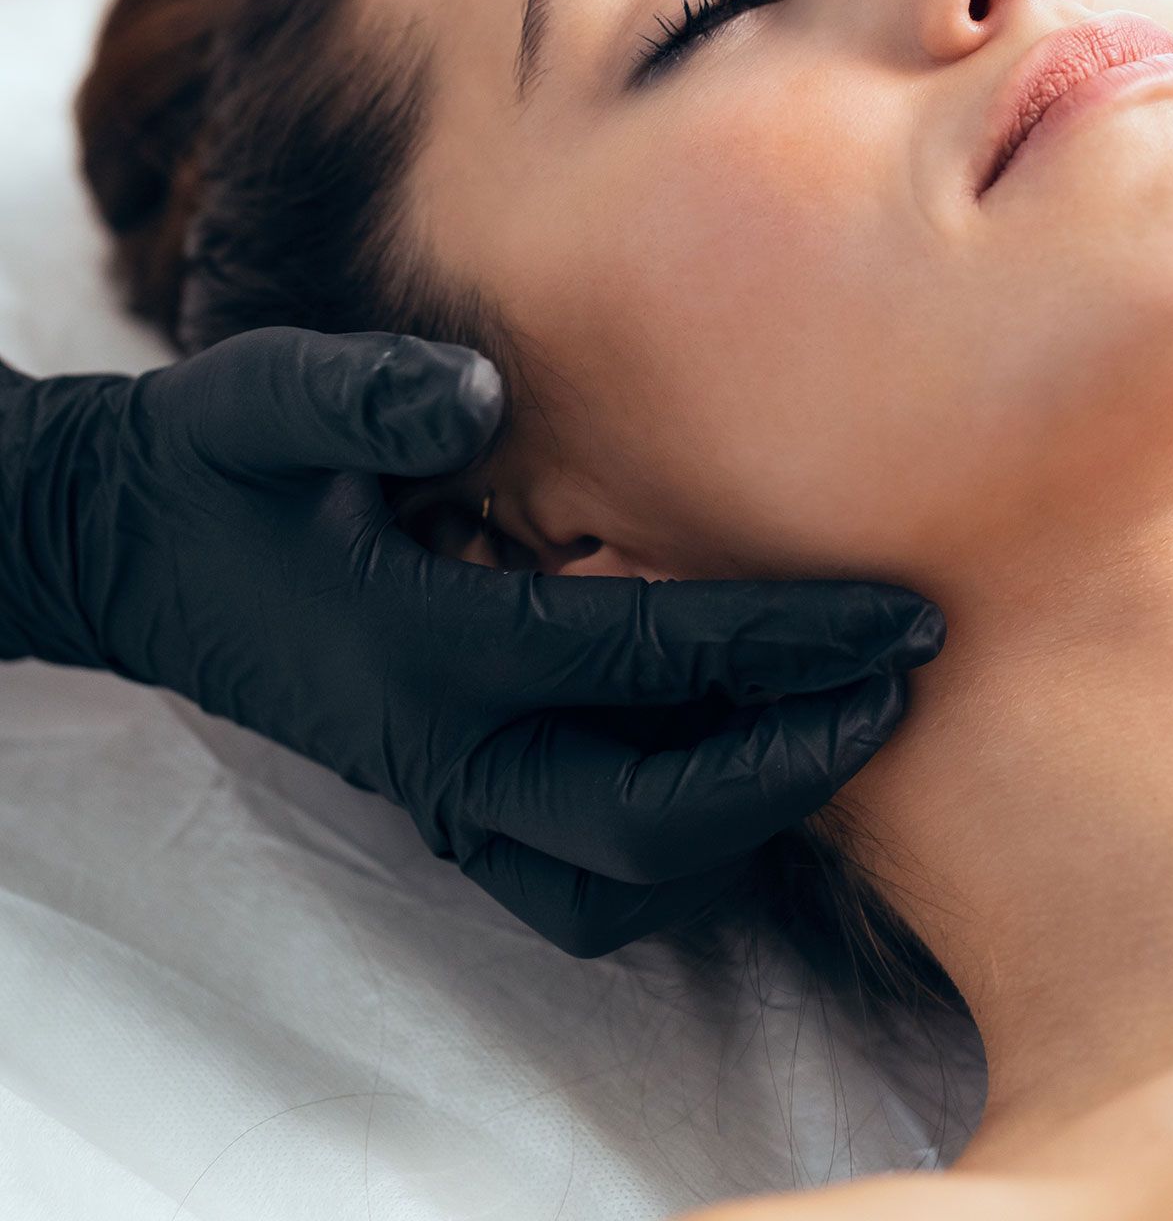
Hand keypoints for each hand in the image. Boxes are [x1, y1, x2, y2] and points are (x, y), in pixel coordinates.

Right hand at [0, 327, 943, 955]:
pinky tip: (746, 770)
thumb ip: (359, 394)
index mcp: (421, 644)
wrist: (146, 557)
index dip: (785, 639)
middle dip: (801, 758)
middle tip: (910, 678)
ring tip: (854, 726)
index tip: (906, 612)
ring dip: (750, 827)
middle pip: (651, 819)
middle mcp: (443, 751)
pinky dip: (674, 862)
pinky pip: (577, 894)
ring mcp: (444, 801)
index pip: (641, 658)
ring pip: (620, 887)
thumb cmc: (222, 467)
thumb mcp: (263, 400)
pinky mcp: (449, 814)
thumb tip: (480, 395)